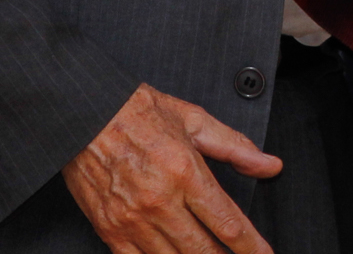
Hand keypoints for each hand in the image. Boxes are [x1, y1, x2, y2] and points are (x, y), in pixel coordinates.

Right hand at [62, 83, 280, 253]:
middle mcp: (160, 201)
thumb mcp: (193, 120)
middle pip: (203, 250)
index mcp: (185, 172)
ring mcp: (133, 220)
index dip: (251, 246)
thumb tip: (269, 165)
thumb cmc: (136, 112)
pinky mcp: (110, 230)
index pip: (228, 222)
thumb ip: (235, 147)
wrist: (83, 114)